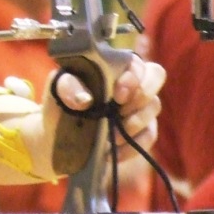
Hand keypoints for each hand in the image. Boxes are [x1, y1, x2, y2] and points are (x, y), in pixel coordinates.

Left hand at [40, 55, 164, 174]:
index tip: (118, 95)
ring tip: (112, 135)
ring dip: (135, 122)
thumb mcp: (57, 91)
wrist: (57, 139)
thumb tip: (84, 99)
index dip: (133, 77)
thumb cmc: (60, 106)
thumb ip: (67, 86)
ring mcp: (138, 106)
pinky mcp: (141, 131)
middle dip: (141, 95)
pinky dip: (133, 146)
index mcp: (112, 66)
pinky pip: (149, 135)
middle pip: (156, 76)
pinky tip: (114, 152)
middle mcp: (130, 82)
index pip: (136, 62)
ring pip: (153, 107)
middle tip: (120, 110)